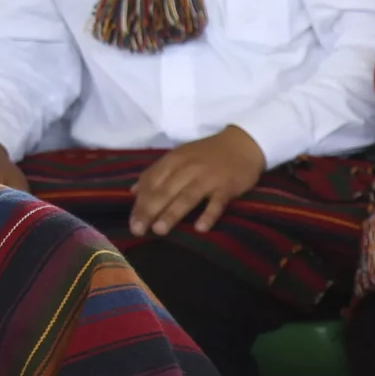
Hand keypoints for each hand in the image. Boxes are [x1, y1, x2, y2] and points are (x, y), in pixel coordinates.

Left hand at [128, 127, 266, 237]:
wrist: (241, 144)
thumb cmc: (207, 154)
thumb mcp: (179, 157)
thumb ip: (157, 173)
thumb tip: (133, 191)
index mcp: (173, 160)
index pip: (152, 182)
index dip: (140, 203)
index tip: (132, 223)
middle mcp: (187, 168)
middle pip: (165, 191)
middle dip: (150, 211)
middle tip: (138, 230)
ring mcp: (208, 178)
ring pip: (186, 197)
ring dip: (172, 214)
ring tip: (159, 230)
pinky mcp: (226, 187)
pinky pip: (216, 203)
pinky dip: (208, 215)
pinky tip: (200, 229)